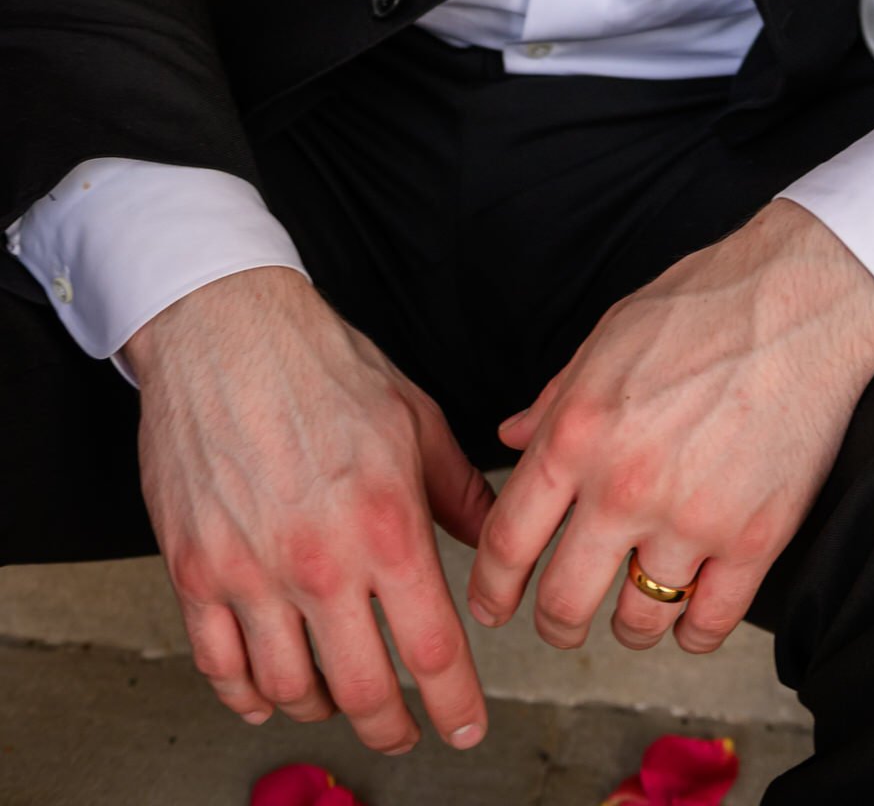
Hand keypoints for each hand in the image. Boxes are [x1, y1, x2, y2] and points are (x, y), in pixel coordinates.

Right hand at [127, 266, 494, 755]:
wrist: (226, 328)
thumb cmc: (322, 364)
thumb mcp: (414, 418)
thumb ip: (457, 491)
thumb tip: (492, 542)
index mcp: (386, 523)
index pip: (432, 648)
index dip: (455, 703)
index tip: (466, 726)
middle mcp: (319, 561)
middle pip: (363, 689)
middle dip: (392, 726)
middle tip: (404, 732)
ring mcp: (250, 573)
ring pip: (289, 689)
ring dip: (321, 706)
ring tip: (340, 699)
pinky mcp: (194, 572)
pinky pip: (220, 668)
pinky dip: (249, 693)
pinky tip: (270, 689)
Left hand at [468, 201, 873, 658]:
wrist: (803, 299)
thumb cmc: (706, 304)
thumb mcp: (608, 336)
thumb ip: (556, 399)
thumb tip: (512, 438)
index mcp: (578, 434)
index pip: (509, 541)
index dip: (492, 587)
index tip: (494, 605)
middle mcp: (625, 487)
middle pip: (564, 603)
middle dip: (557, 622)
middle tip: (565, 620)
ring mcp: (692, 519)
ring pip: (640, 622)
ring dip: (632, 623)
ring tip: (639, 605)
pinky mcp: (755, 539)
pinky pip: (710, 624)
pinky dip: (694, 631)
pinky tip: (692, 611)